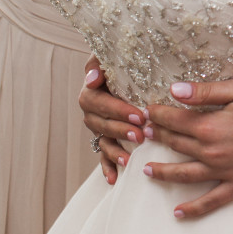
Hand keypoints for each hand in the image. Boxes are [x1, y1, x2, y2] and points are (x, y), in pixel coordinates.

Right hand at [79, 56, 145, 183]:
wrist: (129, 65)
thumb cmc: (121, 58)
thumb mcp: (110, 54)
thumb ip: (99, 61)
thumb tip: (93, 77)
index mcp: (91, 90)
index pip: (97, 102)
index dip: (116, 110)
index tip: (139, 114)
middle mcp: (92, 110)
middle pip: (100, 124)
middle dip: (120, 130)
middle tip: (141, 134)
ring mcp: (98, 125)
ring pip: (102, 140)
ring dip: (114, 150)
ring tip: (129, 158)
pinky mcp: (106, 136)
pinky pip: (102, 154)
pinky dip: (107, 166)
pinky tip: (114, 179)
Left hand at [143, 78, 232, 218]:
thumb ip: (206, 92)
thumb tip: (176, 91)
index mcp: (211, 126)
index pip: (175, 120)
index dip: (159, 114)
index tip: (147, 110)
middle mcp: (212, 152)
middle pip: (177, 144)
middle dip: (158, 137)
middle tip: (144, 134)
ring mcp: (224, 171)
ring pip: (185, 175)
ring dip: (164, 173)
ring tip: (147, 171)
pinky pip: (211, 200)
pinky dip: (193, 208)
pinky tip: (178, 211)